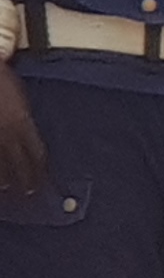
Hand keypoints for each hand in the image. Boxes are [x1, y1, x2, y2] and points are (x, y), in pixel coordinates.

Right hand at [0, 66, 37, 195]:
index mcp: (22, 122)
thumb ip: (23, 119)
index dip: (41, 171)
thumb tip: (28, 135)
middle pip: (19, 163)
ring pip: (0, 163)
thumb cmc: (2, 80)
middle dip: (26, 182)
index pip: (36, 153)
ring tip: (11, 192)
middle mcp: (7, 131)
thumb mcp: (19, 99)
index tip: (46, 183)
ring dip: (6, 180)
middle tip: (32, 197)